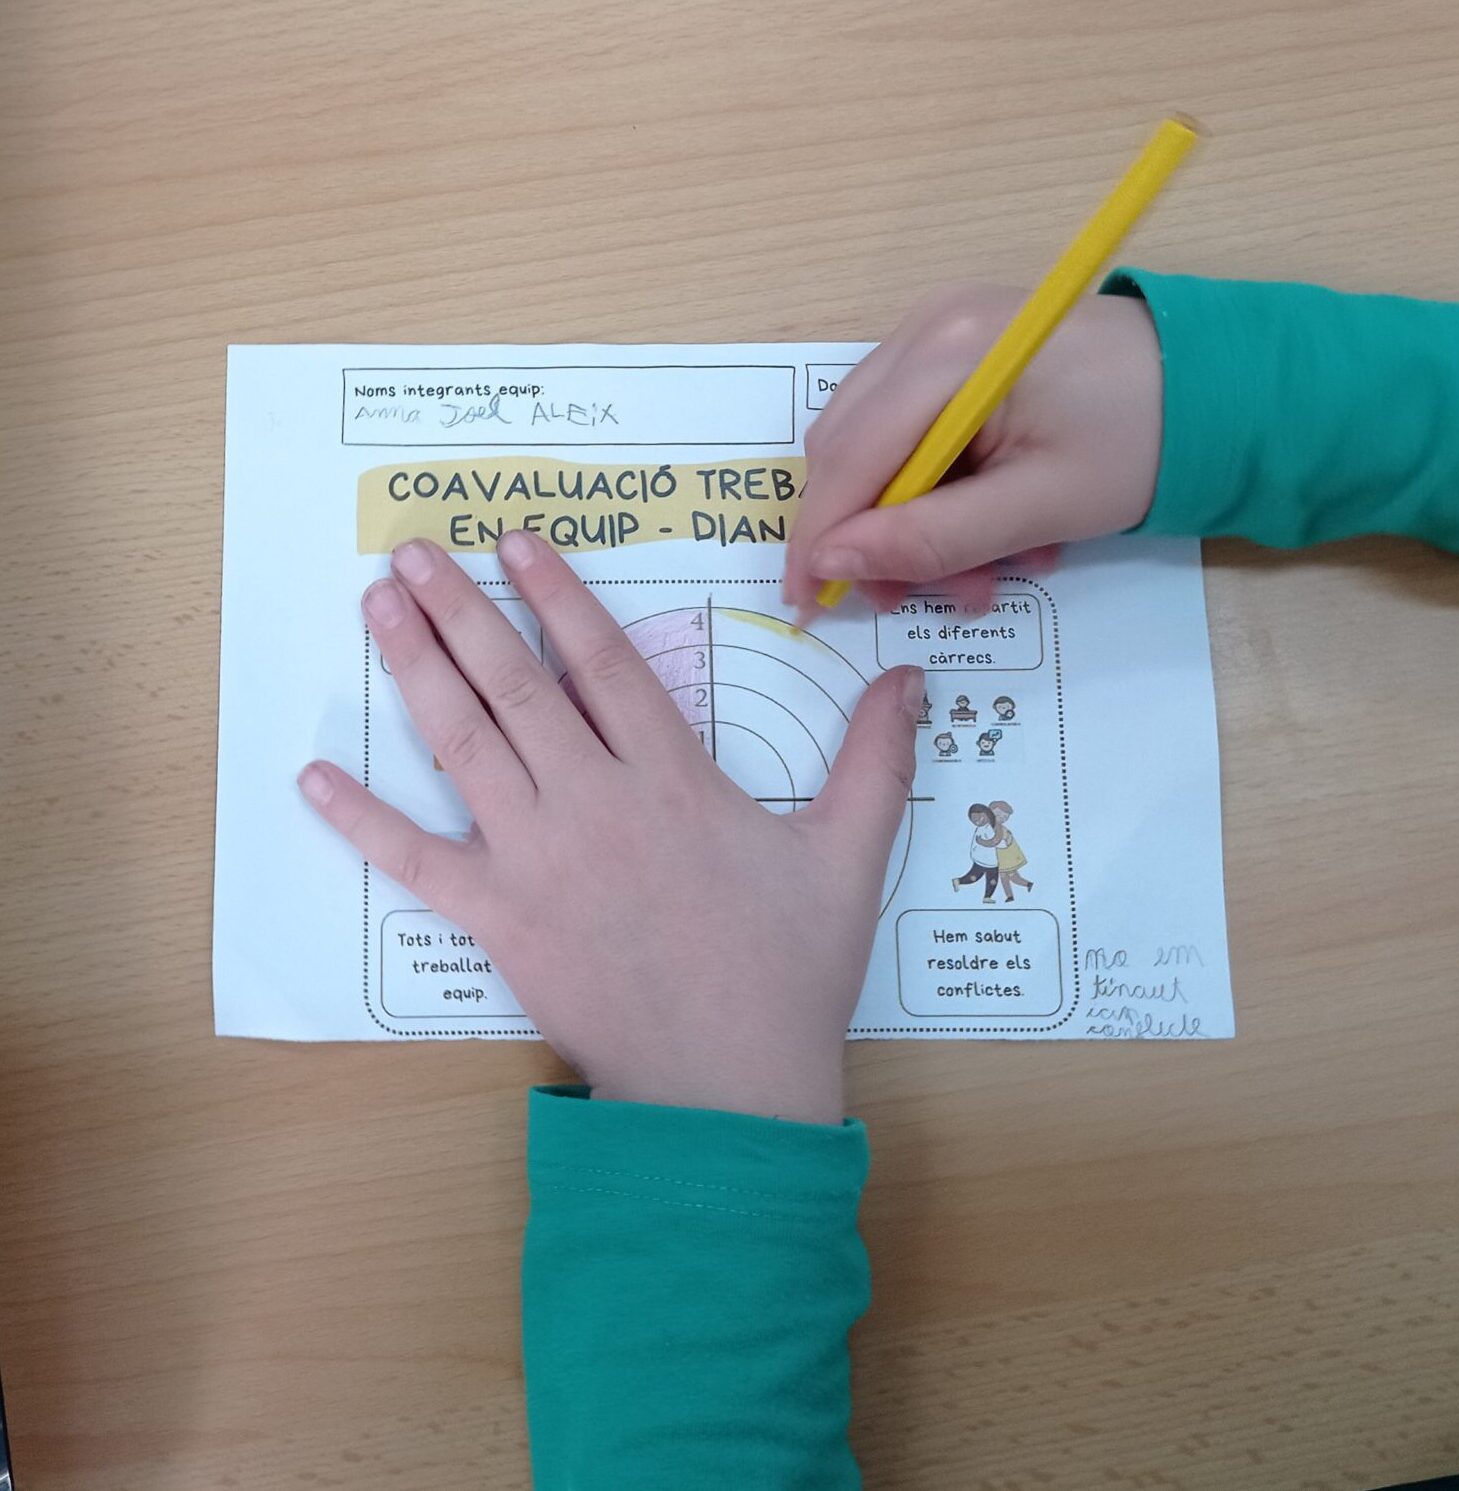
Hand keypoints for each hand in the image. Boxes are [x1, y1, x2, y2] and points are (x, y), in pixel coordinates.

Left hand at [298, 533, 921, 1123]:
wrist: (727, 1085)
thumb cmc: (790, 971)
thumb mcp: (850, 857)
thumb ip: (876, 760)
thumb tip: (911, 676)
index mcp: (672, 780)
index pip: (605, 663)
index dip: (559, 594)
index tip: (516, 540)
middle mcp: (594, 802)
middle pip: (517, 685)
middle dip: (462, 610)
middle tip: (411, 552)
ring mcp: (537, 860)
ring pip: (464, 745)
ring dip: (416, 670)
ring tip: (376, 608)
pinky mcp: (499, 920)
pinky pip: (417, 861)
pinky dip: (361, 819)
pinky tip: (310, 776)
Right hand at [784, 284, 1164, 612]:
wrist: (1215, 384)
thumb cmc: (1141, 442)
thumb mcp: (1039, 508)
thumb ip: (932, 539)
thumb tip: (835, 566)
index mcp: (948, 353)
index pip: (847, 457)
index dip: (821, 538)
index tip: (809, 607)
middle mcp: (927, 326)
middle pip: (848, 448)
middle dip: (878, 534)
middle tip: (936, 596)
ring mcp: (940, 331)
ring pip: (878, 446)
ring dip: (916, 521)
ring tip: (992, 569)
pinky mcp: (959, 348)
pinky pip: (913, 430)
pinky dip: (940, 489)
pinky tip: (998, 525)